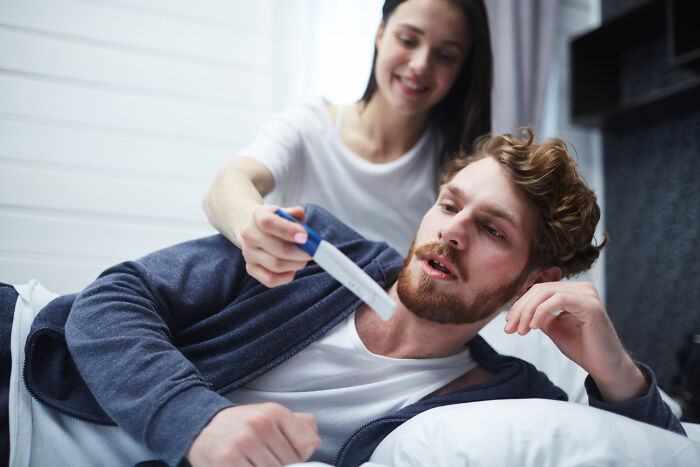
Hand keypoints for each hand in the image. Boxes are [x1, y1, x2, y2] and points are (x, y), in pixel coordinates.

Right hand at [186, 403, 321, 466]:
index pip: (306, 445)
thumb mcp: (271, 416)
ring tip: (254, 462)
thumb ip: (300, 427)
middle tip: (264, 460)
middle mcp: (260, 423)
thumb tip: (316, 444)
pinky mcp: (228, 460)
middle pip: (290, 463)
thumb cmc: (243, 426)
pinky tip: (245, 466)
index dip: (300, 457)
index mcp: (275, 411)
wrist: (201, 427)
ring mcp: (244, 442)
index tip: (288, 457)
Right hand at [239, 205, 310, 286]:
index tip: (306, 236)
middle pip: (279, 249)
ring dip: (296, 264)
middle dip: (301, 253)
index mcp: (257, 216)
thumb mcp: (284, 212)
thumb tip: (302, 221)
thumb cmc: (276, 221)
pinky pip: (271, 279)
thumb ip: (295, 214)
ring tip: (303, 259)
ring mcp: (248, 254)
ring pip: (276, 265)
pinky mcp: (251, 269)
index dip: (288, 230)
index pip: (268, 223)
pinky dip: (287, 276)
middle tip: (313, 253)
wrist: (255, 230)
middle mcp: (249, 235)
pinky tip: (292, 268)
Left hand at [505, 281, 647, 402]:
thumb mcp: (552, 326)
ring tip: (521, 330)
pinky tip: (535, 327)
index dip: (520, 305)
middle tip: (510, 329)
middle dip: (520, 309)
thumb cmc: (581, 347)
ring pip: (545, 293)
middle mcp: (581, 288)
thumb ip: (538, 313)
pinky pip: (558, 300)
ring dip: (528, 312)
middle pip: (539, 289)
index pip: (538, 290)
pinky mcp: (590, 305)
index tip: (508, 323)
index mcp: (572, 290)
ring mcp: (587, 294)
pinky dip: (541, 312)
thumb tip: (518, 306)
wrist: (604, 366)